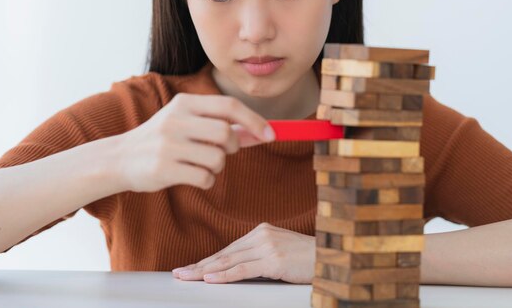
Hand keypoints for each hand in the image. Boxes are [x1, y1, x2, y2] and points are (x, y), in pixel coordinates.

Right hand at [99, 93, 274, 192]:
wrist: (120, 159)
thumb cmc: (161, 140)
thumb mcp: (185, 122)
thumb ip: (217, 124)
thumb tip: (258, 132)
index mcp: (183, 103)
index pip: (229, 106)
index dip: (254, 121)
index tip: (270, 135)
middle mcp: (175, 120)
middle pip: (225, 134)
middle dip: (232, 147)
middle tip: (223, 152)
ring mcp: (168, 145)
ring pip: (217, 158)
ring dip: (217, 166)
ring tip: (200, 164)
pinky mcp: (164, 169)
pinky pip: (204, 178)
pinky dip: (205, 180)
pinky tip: (190, 176)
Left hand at [172, 223, 315, 283]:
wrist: (332, 256)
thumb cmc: (307, 258)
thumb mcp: (279, 252)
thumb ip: (258, 256)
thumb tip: (235, 269)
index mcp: (260, 231)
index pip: (227, 250)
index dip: (206, 260)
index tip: (189, 268)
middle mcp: (261, 235)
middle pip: (223, 254)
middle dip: (199, 266)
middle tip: (179, 273)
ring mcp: (267, 246)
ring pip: (229, 262)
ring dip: (205, 271)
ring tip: (188, 277)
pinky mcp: (273, 260)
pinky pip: (243, 270)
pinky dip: (224, 276)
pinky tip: (210, 280)